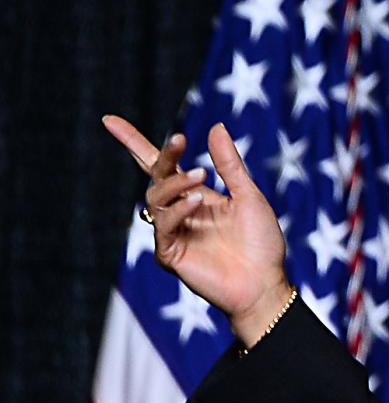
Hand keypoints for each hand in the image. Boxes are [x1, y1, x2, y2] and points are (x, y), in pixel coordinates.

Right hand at [103, 115, 292, 344]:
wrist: (266, 282)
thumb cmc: (262, 242)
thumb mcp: (249, 196)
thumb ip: (229, 165)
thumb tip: (215, 126)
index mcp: (196, 196)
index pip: (160, 166)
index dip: (133, 143)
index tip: (109, 120)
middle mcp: (181, 212)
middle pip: (156, 177)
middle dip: (164, 156)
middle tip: (180, 139)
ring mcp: (173, 233)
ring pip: (156, 199)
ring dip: (177, 184)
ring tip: (202, 176)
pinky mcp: (170, 254)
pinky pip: (164, 226)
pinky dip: (179, 210)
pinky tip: (198, 201)